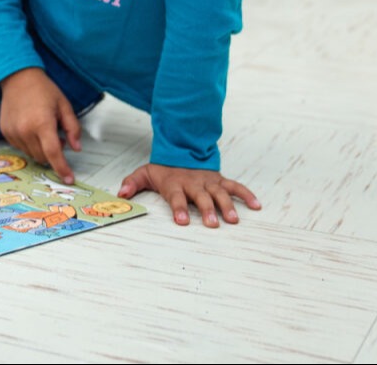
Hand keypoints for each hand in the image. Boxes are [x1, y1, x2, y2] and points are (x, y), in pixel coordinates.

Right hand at [0, 67, 81, 183]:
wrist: (18, 78)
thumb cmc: (42, 89)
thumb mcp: (64, 105)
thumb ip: (72, 128)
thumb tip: (76, 148)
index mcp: (42, 123)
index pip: (53, 154)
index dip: (62, 168)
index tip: (69, 178)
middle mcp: (25, 130)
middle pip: (43, 157)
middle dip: (53, 153)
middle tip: (58, 136)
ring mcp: (13, 132)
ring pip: (31, 154)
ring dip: (40, 149)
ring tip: (43, 129)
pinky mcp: (6, 132)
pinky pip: (21, 147)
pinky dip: (29, 143)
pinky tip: (31, 127)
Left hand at [118, 162, 260, 227]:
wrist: (182, 151)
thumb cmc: (164, 170)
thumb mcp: (145, 173)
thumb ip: (132, 184)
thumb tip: (120, 195)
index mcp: (175, 183)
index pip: (176, 197)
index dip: (178, 208)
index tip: (181, 221)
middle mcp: (194, 183)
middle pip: (201, 197)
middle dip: (207, 210)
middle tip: (213, 224)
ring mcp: (209, 182)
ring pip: (220, 193)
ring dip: (227, 206)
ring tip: (233, 220)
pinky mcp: (220, 181)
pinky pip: (235, 187)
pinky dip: (246, 195)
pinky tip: (256, 206)